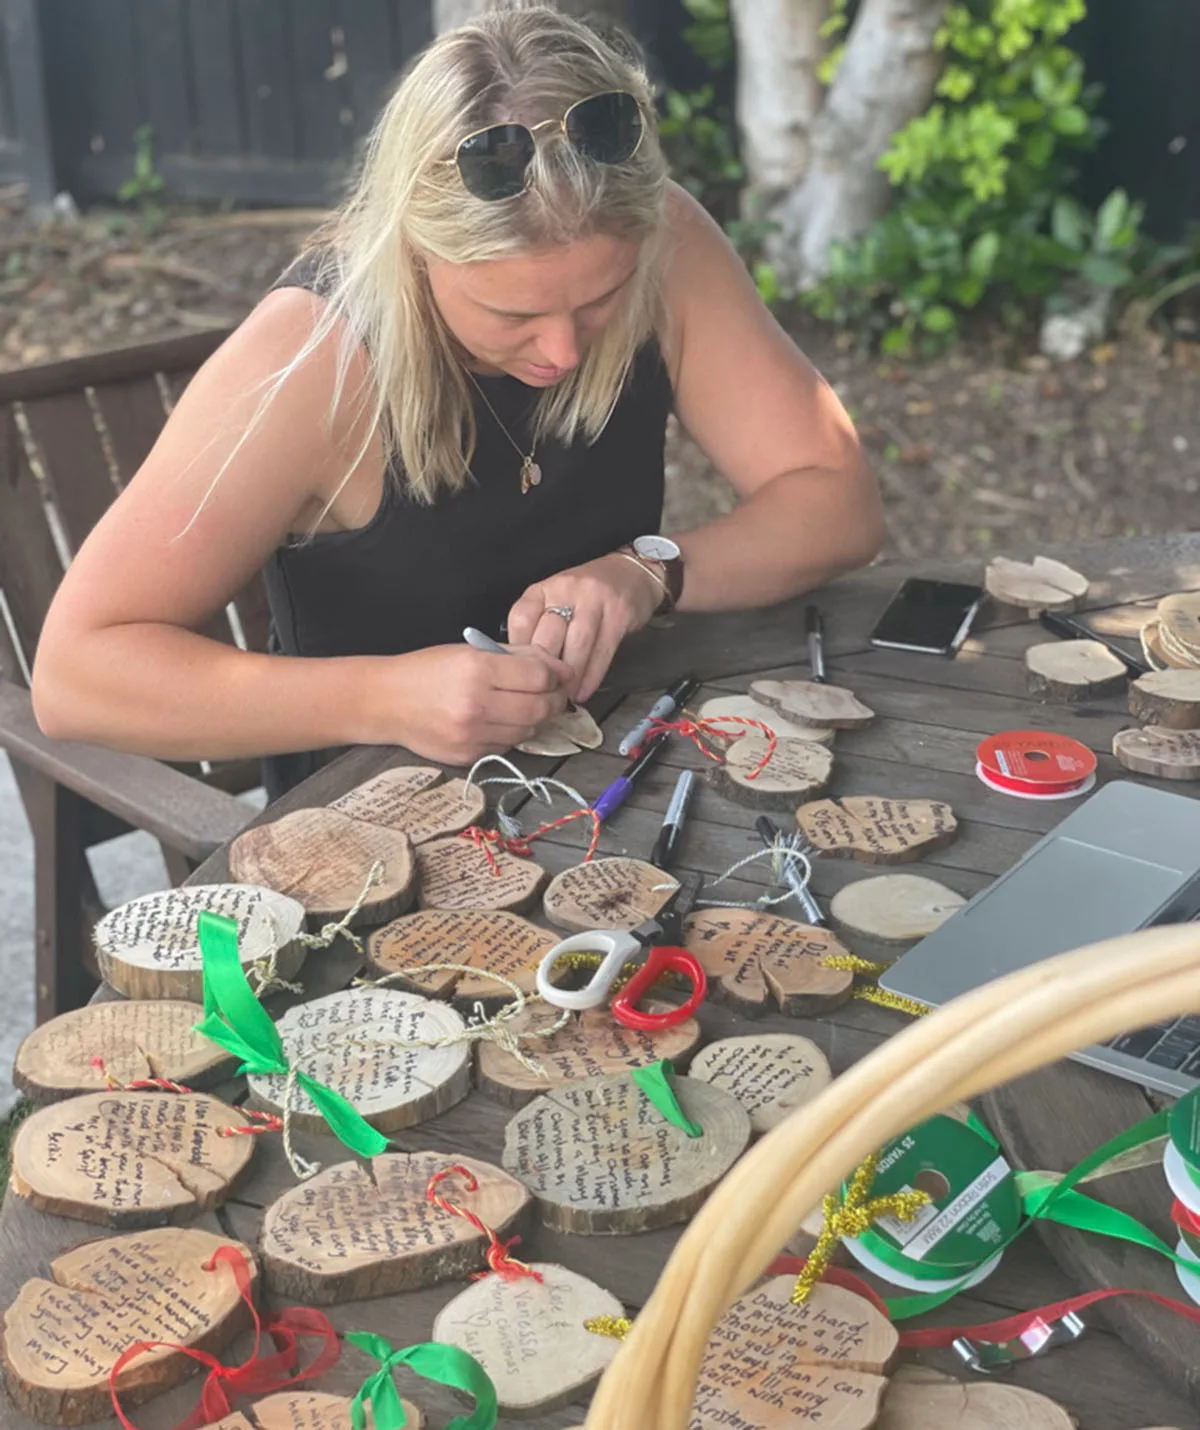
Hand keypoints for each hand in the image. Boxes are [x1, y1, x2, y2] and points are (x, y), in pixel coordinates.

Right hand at [376, 644, 571, 765]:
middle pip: (540, 708)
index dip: (556, 675)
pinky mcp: (468, 755)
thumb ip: (518, 655)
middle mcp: (476, 704)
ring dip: (537, 719)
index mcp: (477, 669)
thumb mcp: (470, 651)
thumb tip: (560, 667)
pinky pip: (508, 746)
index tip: (558, 674)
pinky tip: (504, 721)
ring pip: (528, 731)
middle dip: (554, 700)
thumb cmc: (427, 670)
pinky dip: (514, 734)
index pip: (539, 677)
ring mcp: (471, 734)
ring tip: (528, 706)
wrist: (385, 702)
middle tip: (553, 693)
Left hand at [507, 553, 661, 701]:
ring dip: (570, 677)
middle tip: (543, 695)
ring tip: (565, 697)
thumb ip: (539, 627)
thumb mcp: (555, 601)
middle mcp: (567, 589)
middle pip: (549, 635)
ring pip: (577, 645)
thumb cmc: (586, 595)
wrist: (631, 573)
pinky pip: (603, 651)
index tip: (522, 674)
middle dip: (545, 669)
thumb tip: (524, 669)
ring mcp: (595, 599)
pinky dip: (592, 676)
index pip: (521, 619)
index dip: (519, 652)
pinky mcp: (619, 613)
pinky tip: (584, 691)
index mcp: (544, 588)